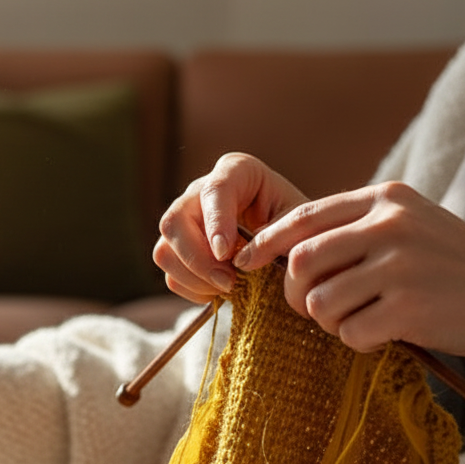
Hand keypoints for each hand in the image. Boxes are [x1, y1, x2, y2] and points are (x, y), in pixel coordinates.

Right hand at [154, 153, 307, 302]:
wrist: (294, 243)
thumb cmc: (300, 227)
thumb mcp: (299, 225)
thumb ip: (275, 237)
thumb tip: (239, 262)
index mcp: (237, 172)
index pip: (214, 191)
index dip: (216, 223)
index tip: (225, 254)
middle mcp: (201, 192)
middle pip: (175, 221)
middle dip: (198, 259)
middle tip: (229, 282)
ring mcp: (186, 221)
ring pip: (165, 250)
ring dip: (194, 278)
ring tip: (229, 288)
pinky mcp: (179, 249)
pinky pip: (169, 273)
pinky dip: (192, 289)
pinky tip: (219, 291)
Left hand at [234, 181, 464, 382]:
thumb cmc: (455, 268)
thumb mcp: (410, 226)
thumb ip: (356, 229)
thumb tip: (284, 252)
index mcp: (386, 199)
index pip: (305, 216)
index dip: (267, 242)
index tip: (246, 262)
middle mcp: (391, 225)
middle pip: (300, 262)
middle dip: (295, 294)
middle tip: (315, 309)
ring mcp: (401, 265)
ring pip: (319, 303)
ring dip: (332, 323)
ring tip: (366, 320)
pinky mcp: (409, 308)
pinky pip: (350, 333)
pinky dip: (359, 342)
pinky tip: (387, 335)